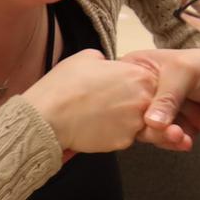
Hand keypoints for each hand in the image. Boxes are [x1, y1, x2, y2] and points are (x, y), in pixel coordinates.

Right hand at [20, 49, 157, 152]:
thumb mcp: (86, 58)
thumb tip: (106, 64)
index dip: (137, 84)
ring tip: (100, 114)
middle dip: (134, 103)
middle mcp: (143, 99)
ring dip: (125, 119)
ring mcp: (135, 122)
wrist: (47, 117)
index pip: (152, 81)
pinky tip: (96, 127)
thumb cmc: (64, 85)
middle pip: (150, 103)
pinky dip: (113, 133)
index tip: (123, 87)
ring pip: (138, 122)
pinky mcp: (124, 142)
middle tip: (111, 102)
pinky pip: (124, 137)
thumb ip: (106, 61)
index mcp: (138, 75)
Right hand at [121, 48, 199, 150]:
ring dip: (164, 137)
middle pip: (129, 115)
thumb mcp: (185, 71)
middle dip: (151, 127)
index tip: (143, 116)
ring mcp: (150, 110)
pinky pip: (159, 140)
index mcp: (135, 68)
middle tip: (172, 131)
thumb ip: (167, 95)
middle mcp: (139, 90)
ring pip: (144, 131)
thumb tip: (151, 122)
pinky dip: (173, 142)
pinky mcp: (163, 127)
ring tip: (181, 136)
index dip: (126, 104)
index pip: (118, 89)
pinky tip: (187, 140)